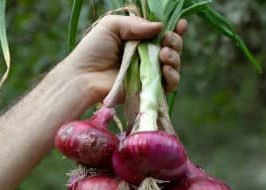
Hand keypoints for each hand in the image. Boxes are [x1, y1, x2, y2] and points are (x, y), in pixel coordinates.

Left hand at [61, 15, 186, 106]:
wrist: (84, 77)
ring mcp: (148, 74)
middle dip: (175, 42)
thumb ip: (135, 24)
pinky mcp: (148, 90)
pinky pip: (169, 85)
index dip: (174, 30)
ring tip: (164, 55)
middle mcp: (146, 57)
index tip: (181, 24)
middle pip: (171, 49)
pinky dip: (173, 76)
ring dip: (175, 58)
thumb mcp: (111, 26)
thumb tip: (161, 27)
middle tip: (167, 41)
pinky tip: (166, 69)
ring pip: (174, 66)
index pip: (161, 35)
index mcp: (138, 40)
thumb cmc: (93, 50)